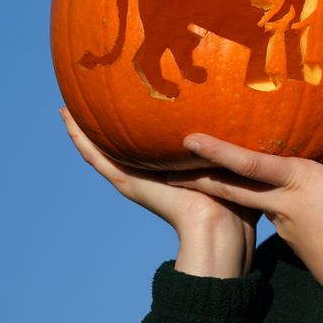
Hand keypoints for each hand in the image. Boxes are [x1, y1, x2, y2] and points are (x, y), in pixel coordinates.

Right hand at [60, 107, 258, 277]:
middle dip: (103, 124)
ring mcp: (135, 178)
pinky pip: (99, 159)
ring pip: (101, 150)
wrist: (221, 226)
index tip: (126, 98)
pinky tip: (68, 120)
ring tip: (67, 106)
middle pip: (118, 145)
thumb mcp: (231, 161)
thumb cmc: (236, 201)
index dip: (135, 123)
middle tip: (83, 97)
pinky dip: (82, 140)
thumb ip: (233, 143)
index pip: (148, 142)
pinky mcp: (129, 183)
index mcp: (171, 168)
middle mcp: (148, 173)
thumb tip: (256, 116)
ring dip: (83, 129)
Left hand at [169, 104, 322, 303]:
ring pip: (248, 199)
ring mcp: (284, 224)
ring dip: (223, 186)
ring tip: (201, 168)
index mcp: (300, 182)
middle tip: (167, 162)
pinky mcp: (291, 241)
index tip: (187, 140)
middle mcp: (284, 203)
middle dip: (198, 175)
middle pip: (232, 186)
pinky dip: (252, 202)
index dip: (217, 150)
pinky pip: (267, 213)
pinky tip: (255, 196)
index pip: (249, 164)